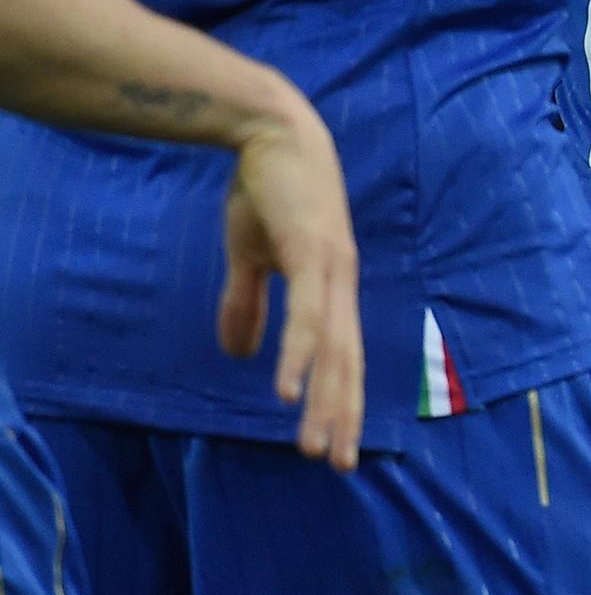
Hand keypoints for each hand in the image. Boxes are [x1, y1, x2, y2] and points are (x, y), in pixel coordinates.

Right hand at [219, 97, 362, 470]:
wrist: (269, 130)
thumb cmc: (266, 188)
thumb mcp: (250, 255)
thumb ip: (246, 303)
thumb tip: (239, 355)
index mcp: (330, 285)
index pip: (342, 354)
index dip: (339, 398)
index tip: (336, 444)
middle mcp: (341, 282)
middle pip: (348, 362)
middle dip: (342, 414)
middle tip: (337, 464)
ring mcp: (332, 268)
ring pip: (333, 348)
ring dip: (323, 399)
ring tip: (315, 445)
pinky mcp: (312, 252)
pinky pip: (306, 315)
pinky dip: (300, 354)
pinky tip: (288, 389)